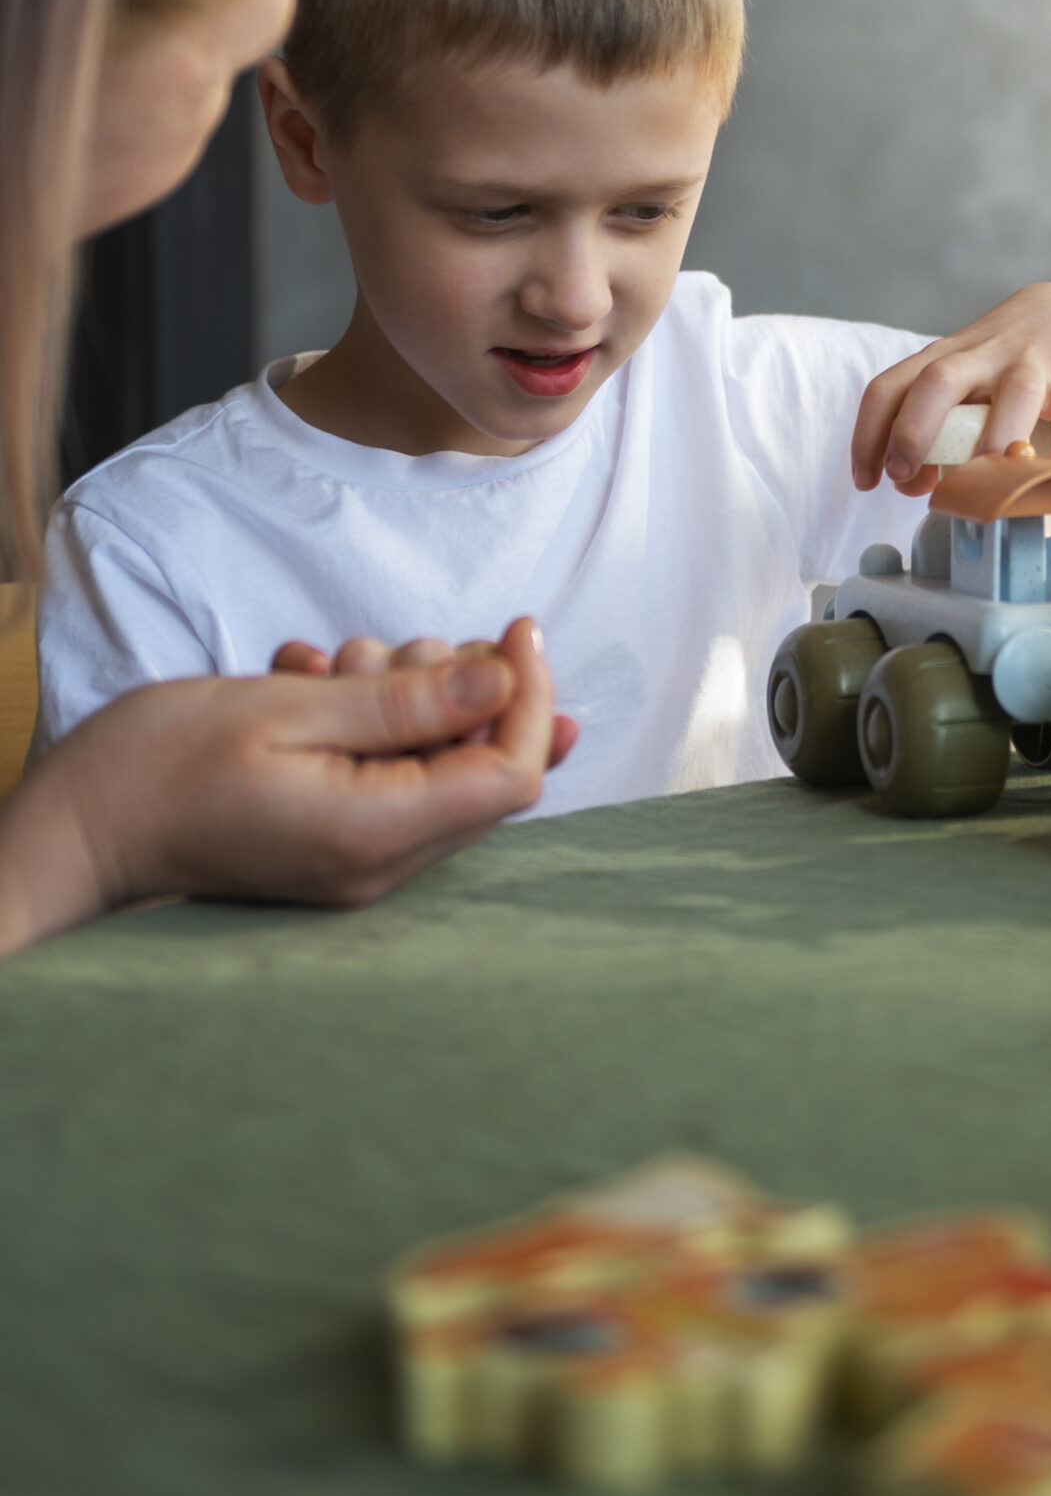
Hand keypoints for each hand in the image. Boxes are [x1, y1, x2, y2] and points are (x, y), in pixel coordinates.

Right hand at [0, 619, 574, 954]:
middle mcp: (381, 867)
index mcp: (375, 833)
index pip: (510, 774)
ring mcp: (359, 866)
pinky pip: (393, 778)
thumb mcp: (287, 708)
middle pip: (485, 771)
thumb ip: (405, 701)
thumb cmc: (159, 765)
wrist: (76, 830)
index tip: (515, 627)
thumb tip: (506, 678)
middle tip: (386, 651)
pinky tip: (314, 686)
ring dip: (406, 698)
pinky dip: (372, 724)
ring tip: (331, 667)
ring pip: (440, 767)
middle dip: (461, 690)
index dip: (530, 696)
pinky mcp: (337, 850)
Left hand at [852, 285, 1050, 494]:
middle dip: (920, 434)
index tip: (869, 481)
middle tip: (914, 482)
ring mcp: (1036, 356)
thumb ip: (943, 420)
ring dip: (1000, 445)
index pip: (891, 385)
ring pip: (1012, 400)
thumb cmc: (1021, 366)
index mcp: (950, 356)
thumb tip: (889, 482)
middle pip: (934, 382)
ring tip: (993, 486)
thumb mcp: (976, 380)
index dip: (873, 432)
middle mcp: (985, 351)